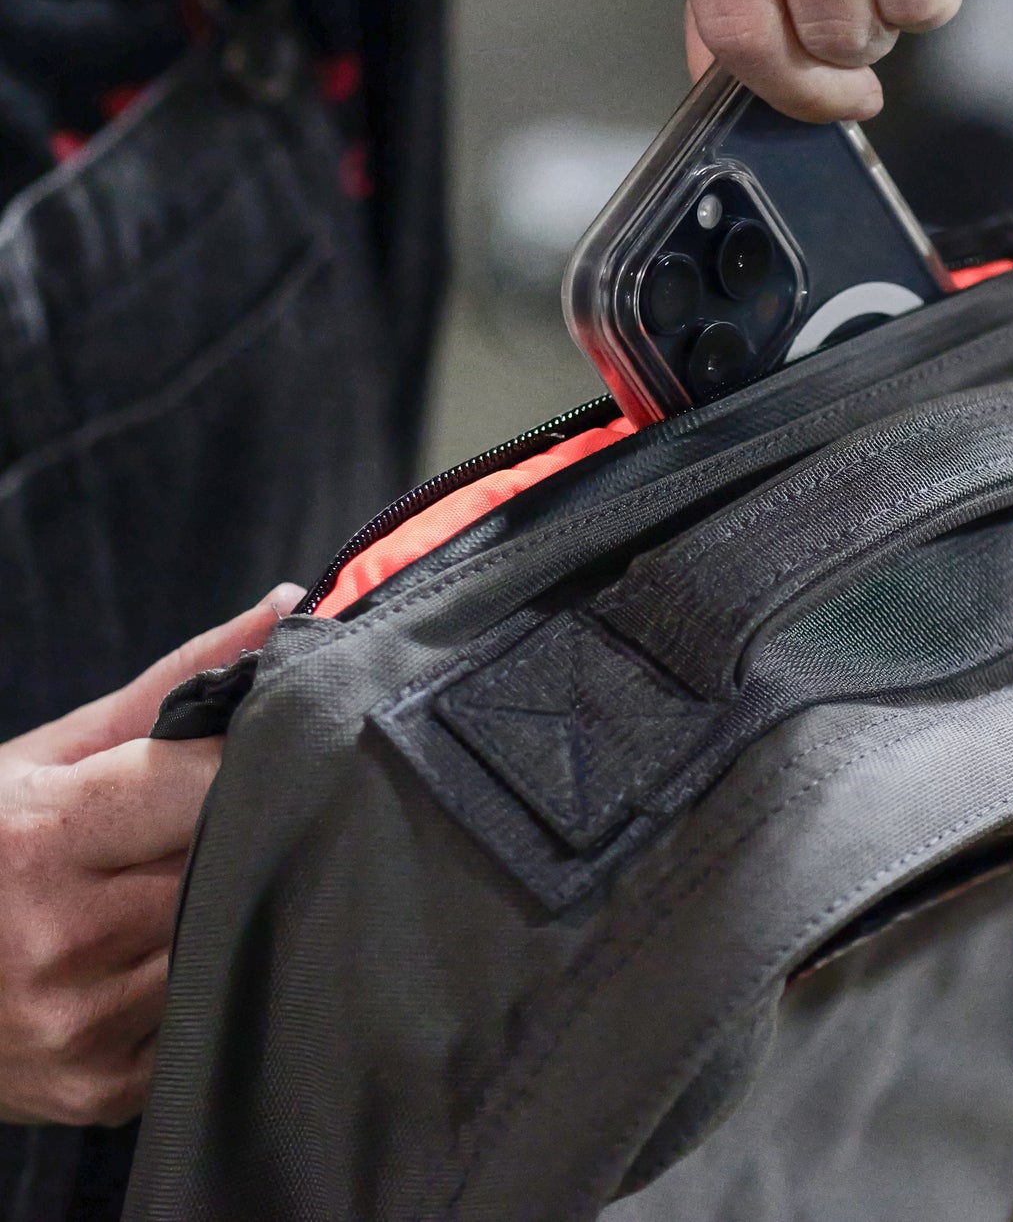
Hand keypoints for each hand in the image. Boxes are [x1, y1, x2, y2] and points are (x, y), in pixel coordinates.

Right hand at [0, 584, 301, 1125]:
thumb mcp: (51, 754)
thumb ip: (175, 683)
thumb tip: (288, 604)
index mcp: (41, 838)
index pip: (214, 785)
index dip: (249, 763)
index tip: (265, 751)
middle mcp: (60, 939)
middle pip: (229, 865)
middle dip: (242, 835)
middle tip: (236, 818)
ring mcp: (80, 1025)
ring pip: (228, 938)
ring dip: (228, 905)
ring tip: (180, 881)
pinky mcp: (99, 1090)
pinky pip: (204, 1013)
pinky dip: (201, 974)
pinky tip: (158, 951)